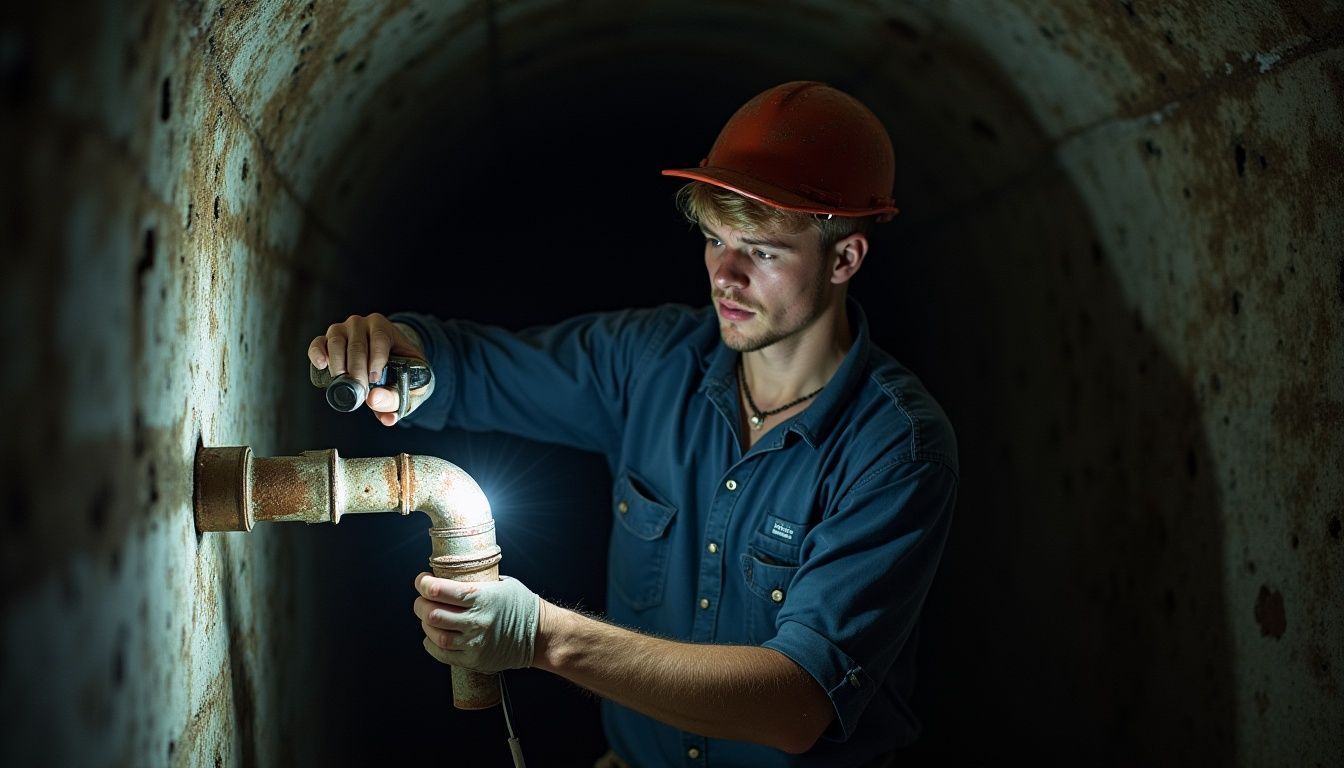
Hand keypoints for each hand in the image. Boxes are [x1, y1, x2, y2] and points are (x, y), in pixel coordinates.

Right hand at [308, 313, 428, 425]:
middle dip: (356, 369)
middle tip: (359, 388)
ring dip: (338, 364)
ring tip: (342, 383)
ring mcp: (342, 329)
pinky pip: (318, 343)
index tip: (374, 379)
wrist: (386, 360)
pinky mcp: (326, 339)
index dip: (376, 359)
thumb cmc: (400, 372)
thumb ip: (396, 397)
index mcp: (385, 329)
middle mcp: (362, 324)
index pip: (380, 338)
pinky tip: (321, 365)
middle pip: (357, 345)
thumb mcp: (408, 385)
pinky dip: (317, 353)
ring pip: (336, 342)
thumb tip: (374, 400)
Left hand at [413, 573, 539, 673]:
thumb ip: (476, 581)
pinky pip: (442, 654)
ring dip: (425, 624)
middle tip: (422, 600)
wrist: (539, 635)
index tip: (421, 580)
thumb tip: (451, 576)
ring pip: (435, 634)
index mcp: (482, 597)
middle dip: (420, 604)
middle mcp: (476, 620)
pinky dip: (430, 643)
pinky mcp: (473, 659)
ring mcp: (474, 642)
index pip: (439, 590)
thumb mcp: (501, 584)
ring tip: (428, 617)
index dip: (423, 583)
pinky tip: (432, 636)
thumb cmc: (520, 605)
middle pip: (432, 613)